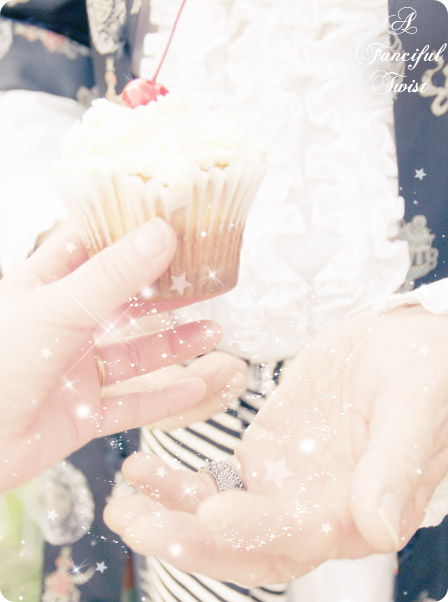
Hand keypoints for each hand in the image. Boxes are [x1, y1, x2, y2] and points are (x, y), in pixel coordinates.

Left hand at [0, 218, 220, 493]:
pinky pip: (130, 404)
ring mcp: (73, 371)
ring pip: (134, 354)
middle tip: (204, 279)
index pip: (88, 246)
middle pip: (123, 302)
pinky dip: (164, 399)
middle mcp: (61, 327)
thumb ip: (111, 275)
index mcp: (44, 289)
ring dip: (174, 345)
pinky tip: (195, 387)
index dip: (125, 231)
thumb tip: (161, 234)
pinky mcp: (80, 414)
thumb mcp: (56, 309)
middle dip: (164, 292)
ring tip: (213, 332)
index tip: (167, 219)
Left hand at [104, 306, 447, 584]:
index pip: (304, 535)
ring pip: (223, 520)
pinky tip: (141, 470)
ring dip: (171, 517)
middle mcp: (318, 511)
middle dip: (194, 543)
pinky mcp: (264, 458)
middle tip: (139, 525)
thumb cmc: (422, 369)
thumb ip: (397, 462)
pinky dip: (175, 483)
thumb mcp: (416, 403)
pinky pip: (214, 481)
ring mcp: (285, 486)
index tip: (212, 510)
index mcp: (362, 509)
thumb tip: (381, 528)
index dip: (258, 529)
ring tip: (123, 506)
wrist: (398, 343)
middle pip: (251, 545)